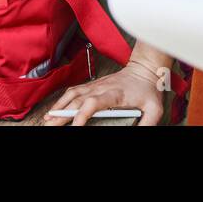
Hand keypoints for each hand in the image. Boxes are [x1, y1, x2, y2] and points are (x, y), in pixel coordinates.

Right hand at [43, 58, 167, 125]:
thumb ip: (146, 125)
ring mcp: (95, 85)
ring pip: (72, 95)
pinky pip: (73, 91)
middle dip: (62, 114)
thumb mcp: (154, 109)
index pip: (93, 102)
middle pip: (77, 100)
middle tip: (50, 125)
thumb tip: (139, 133)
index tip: (75, 126)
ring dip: (58, 107)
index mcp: (115, 93)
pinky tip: (55, 109)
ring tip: (48, 119)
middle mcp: (101, 87)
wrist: (145, 68)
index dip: (82, 114)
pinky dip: (61, 100)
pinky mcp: (93, 85)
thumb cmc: (149, 89)